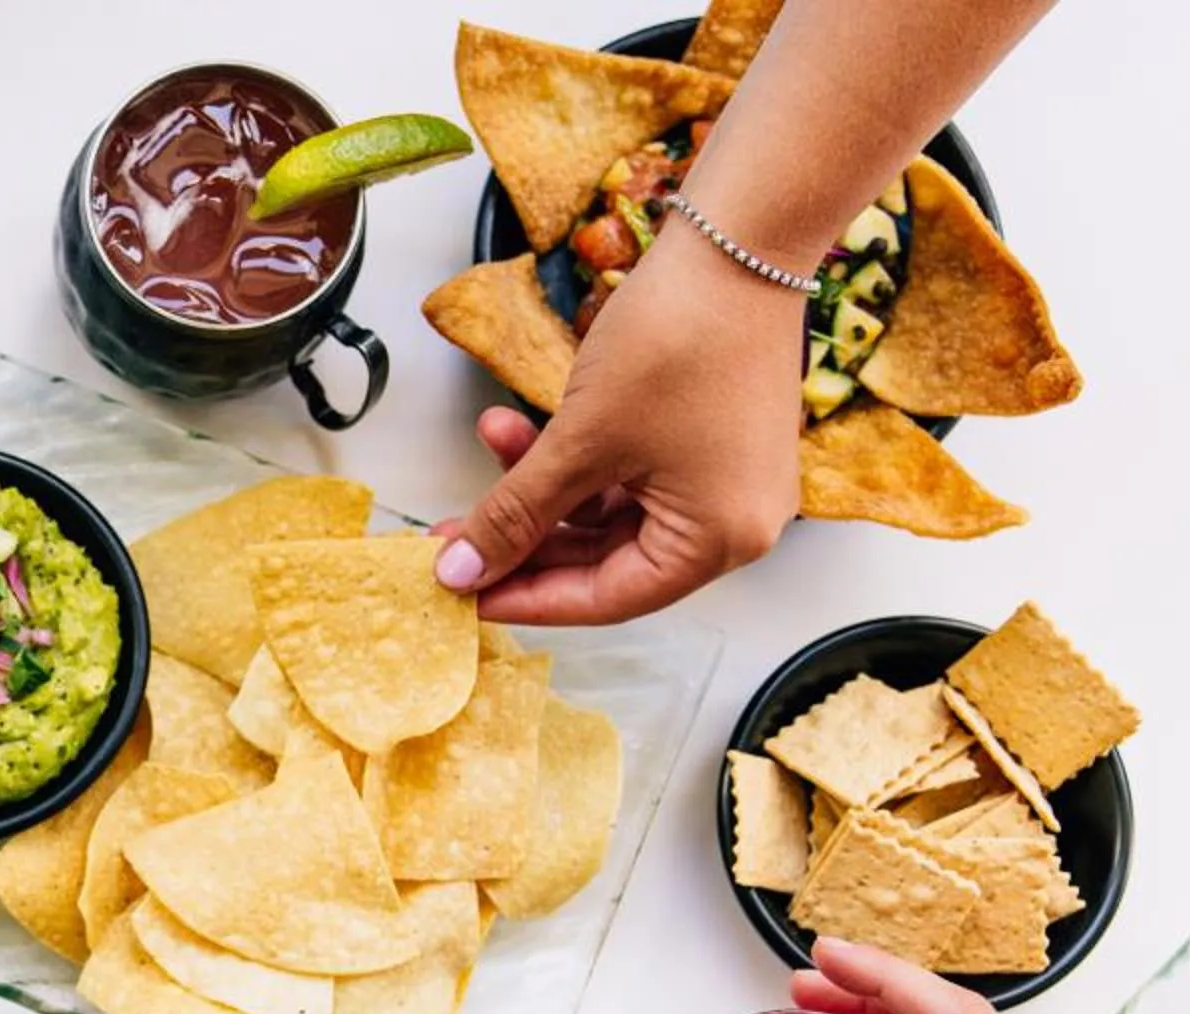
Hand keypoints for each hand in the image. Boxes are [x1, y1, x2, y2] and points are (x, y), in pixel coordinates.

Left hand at [431, 227, 806, 625]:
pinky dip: (568, 458)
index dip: (525, 598)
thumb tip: (461, 571)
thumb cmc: (681, 337)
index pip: (605, 599)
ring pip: (603, 512)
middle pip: (603, 561)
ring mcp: (719, 481)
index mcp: (719, 542)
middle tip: (451, 537)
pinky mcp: (701, 441)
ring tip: (482, 448)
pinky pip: (622, 474)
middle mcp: (732, 523)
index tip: (460, 594)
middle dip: (520, 541)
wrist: (738, 239)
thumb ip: (515, 515)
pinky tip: (512, 428)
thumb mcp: (579, 442)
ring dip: (536, 488)